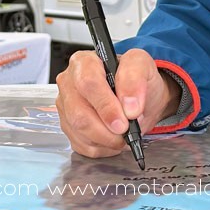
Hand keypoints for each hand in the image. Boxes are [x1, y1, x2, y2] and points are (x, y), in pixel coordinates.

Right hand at [55, 48, 180, 158]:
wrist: (138, 99)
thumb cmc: (137, 80)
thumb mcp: (143, 66)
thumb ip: (135, 78)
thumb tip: (129, 105)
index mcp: (83, 62)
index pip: (88, 83)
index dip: (105, 105)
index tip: (124, 120)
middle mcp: (69, 83)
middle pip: (78, 113)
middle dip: (106, 129)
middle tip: (125, 131)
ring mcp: (66, 106)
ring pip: (79, 131)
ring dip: (106, 139)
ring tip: (122, 133)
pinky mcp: (68, 127)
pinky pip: (80, 145)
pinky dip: (101, 147)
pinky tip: (112, 137)